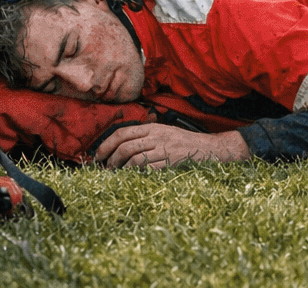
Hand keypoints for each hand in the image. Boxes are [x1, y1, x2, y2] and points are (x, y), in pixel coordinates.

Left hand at [95, 123, 250, 167]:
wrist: (209, 148)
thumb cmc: (184, 143)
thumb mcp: (164, 133)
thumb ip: (145, 137)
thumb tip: (120, 148)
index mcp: (152, 127)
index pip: (122, 133)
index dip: (106, 145)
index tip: (98, 156)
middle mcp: (156, 136)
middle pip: (124, 146)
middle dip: (109, 159)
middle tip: (104, 169)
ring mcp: (164, 149)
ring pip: (133, 159)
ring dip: (120, 169)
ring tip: (116, 176)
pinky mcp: (171, 162)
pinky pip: (148, 169)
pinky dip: (136, 175)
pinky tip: (132, 179)